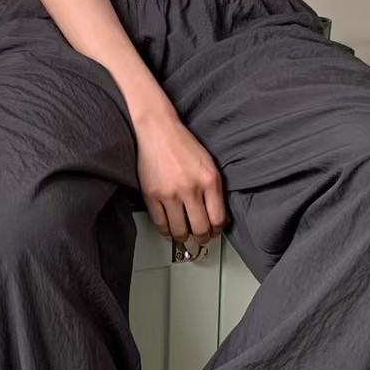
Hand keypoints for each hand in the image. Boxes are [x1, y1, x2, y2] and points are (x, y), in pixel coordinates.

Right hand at [134, 108, 226, 244]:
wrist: (158, 130)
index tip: (214, 232)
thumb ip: (214, 190)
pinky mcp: (152, 195)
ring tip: (184, 236)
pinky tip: (169, 228)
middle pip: (200, 229)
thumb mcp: (208, 164)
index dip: (217, 231)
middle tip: (200, 240)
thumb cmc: (182, 144)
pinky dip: (166, 230)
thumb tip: (217, 215)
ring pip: (180, 230)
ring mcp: (170, 193)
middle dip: (202, 238)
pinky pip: (160, 223)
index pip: (218, 219)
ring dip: (183, 237)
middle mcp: (191, 189)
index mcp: (209, 180)